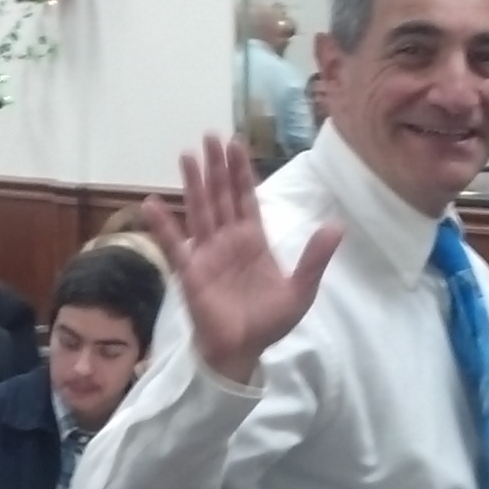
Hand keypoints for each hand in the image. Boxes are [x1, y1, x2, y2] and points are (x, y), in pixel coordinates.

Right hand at [146, 133, 339, 386]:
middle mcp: (228, 241)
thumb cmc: (268, 323)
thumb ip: (314, 259)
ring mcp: (207, 254)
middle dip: (217, 167)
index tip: (236, 144)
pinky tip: (152, 203)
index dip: (241, 172)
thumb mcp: (300, 291)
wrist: (243, 352)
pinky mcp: (190, 272)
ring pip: (200, 210)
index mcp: (253, 241)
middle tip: (210, 135)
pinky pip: (175, 245)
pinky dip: (163, 225)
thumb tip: (337, 226)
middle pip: (221, 196)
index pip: (246, 198)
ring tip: (187, 154)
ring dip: (194, 183)